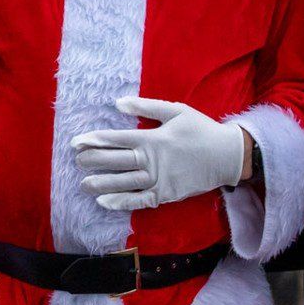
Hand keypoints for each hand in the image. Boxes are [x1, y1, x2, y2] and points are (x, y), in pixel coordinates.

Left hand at [73, 97, 249, 211]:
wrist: (228, 156)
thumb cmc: (201, 130)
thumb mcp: (176, 111)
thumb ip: (146, 107)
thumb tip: (119, 102)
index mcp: (153, 138)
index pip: (117, 139)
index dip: (95, 141)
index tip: (76, 143)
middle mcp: (153, 160)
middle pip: (116, 161)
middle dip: (93, 161)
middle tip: (77, 161)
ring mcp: (159, 179)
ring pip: (124, 182)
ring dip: (101, 183)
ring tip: (83, 184)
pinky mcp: (166, 194)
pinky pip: (139, 201)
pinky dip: (121, 202)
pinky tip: (104, 202)